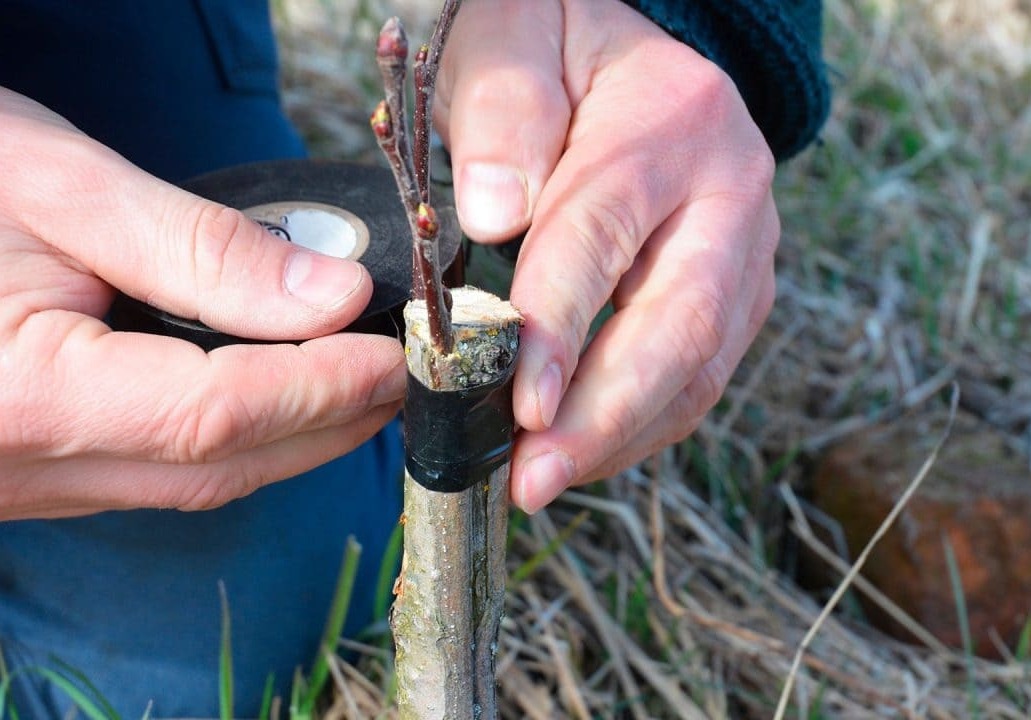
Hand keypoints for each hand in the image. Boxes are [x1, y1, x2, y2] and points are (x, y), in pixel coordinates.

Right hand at [0, 88, 404, 519]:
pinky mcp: (38, 471)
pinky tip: (277, 397)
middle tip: (400, 370)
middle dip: (327, 421)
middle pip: (221, 467)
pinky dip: (237, 441)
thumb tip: (332, 295)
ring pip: (197, 483)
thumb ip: (202, 250)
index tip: (398, 353)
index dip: (324, 386)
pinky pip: (159, 475)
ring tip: (358, 380)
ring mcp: (27, 483)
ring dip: (293, 437)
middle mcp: (23, 468)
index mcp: (25, 398)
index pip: (219, 414)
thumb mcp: (64, 189)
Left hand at [436, 0, 778, 511]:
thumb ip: (503, 108)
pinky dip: (638, 425)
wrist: (627, 53)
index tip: (519, 402)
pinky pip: (697, 376)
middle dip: (605, 415)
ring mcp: (744, 250)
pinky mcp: (734, 293)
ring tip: (543, 481)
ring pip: (700, 368)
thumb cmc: (555, 45)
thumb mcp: (513, 37)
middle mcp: (732, 191)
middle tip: (534, 479)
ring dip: (621, 437)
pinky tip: (580, 449)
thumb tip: (496, 213)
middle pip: (682, 323)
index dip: (560, 325)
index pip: (606, 233)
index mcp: (675, 118)